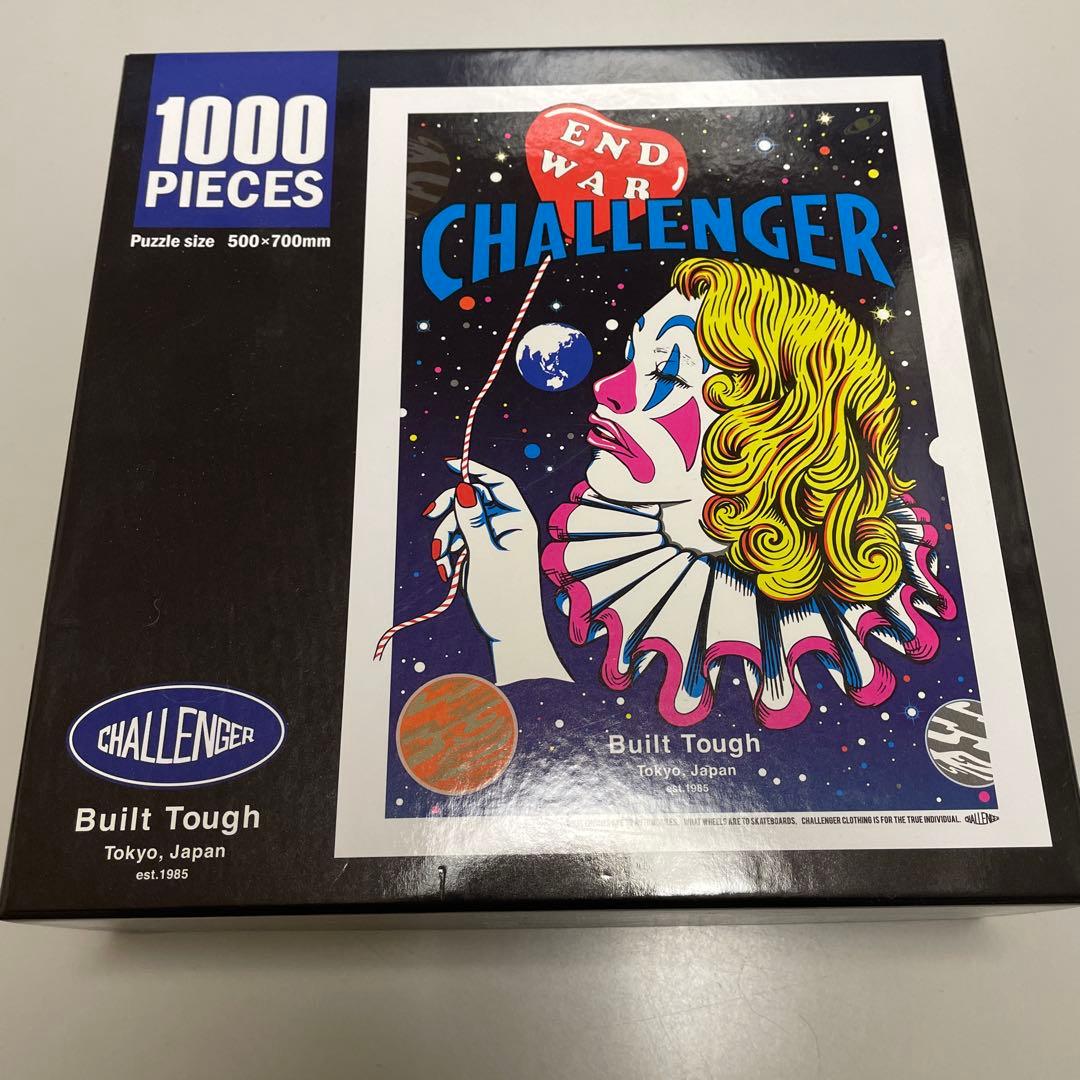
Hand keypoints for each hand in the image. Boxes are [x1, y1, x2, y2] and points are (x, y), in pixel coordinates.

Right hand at [424, 458, 570, 684]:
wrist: (510, 634)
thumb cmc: (504, 597)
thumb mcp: (483, 556)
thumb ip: (472, 521)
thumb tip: (465, 488)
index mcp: (518, 521)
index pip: (498, 484)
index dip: (476, 470)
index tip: (450, 464)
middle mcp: (508, 527)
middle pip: (473, 500)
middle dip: (451, 510)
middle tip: (431, 517)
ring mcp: (494, 541)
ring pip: (461, 521)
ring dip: (446, 536)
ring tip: (442, 560)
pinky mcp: (481, 555)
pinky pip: (459, 541)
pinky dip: (449, 550)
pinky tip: (445, 569)